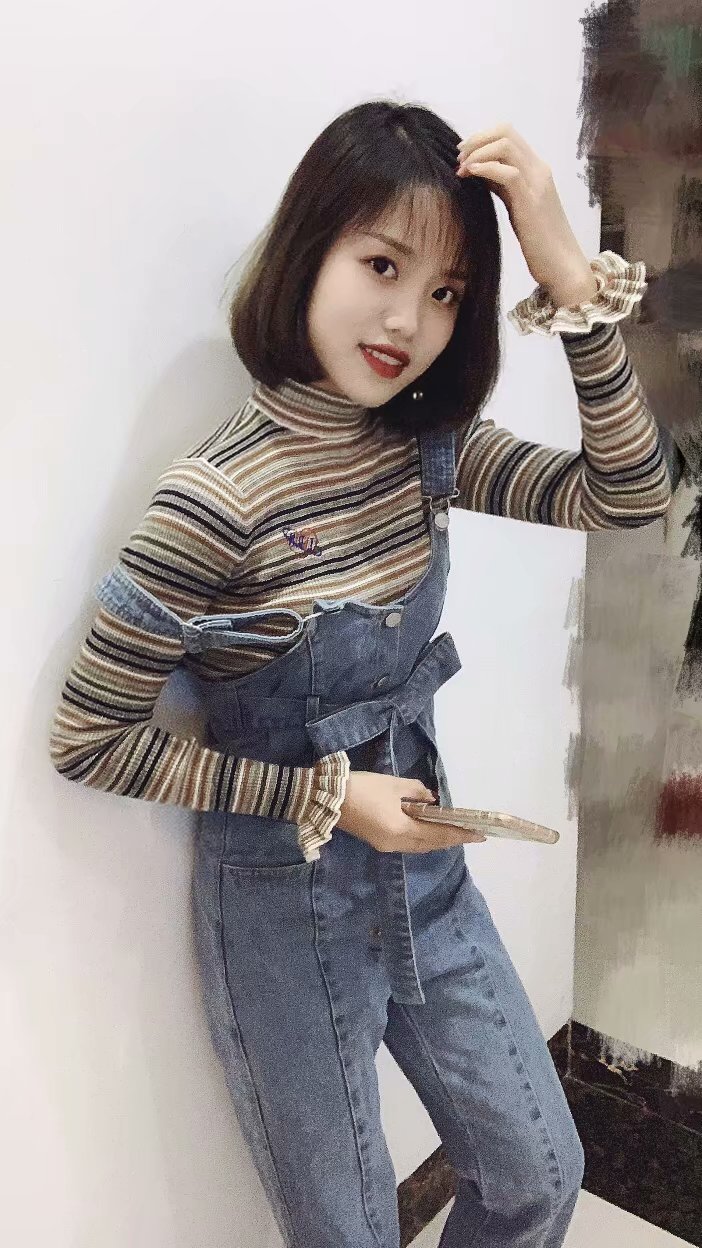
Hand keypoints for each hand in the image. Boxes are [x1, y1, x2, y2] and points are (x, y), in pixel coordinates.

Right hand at [337, 771, 486, 852]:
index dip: (459, 834)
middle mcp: (396, 844)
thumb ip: (417, 792)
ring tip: (451, 831)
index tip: (478, 834)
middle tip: (468, 833)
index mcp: (402, 831)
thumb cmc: (363, 789)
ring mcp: (385, 845)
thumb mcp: (394, 785)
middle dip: (449, 839)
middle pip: (429, 845)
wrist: (326, 799)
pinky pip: (406, 843)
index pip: (438, 835)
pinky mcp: (377, 840)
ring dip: (435, 840)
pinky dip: (420, 838)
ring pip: (418, 846)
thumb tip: (430, 799)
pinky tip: (426, 829)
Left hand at [456, 122, 597, 304]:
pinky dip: (484, 167)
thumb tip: (480, 171)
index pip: (508, 134)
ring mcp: (537, 182)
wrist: (563, 266)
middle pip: (505, 131)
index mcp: (536, 169)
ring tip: (461, 169)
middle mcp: (539, 169)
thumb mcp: (518, 207)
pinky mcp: (531, 200)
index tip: (463, 156)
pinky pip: (507, 171)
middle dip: (475, 139)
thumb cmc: (540, 242)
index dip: (481, 138)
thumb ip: (503, 186)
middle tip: (458, 160)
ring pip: (505, 144)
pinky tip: (470, 175)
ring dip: (477, 152)